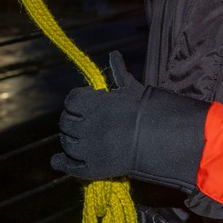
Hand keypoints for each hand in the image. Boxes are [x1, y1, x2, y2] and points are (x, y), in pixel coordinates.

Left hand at [51, 52, 209, 189]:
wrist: (163, 139)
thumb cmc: (148, 110)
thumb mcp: (132, 89)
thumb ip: (118, 72)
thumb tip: (114, 54)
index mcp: (93, 104)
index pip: (70, 101)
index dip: (76, 102)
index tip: (86, 103)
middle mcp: (86, 126)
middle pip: (65, 123)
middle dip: (72, 121)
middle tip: (83, 122)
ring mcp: (88, 149)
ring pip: (67, 144)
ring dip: (70, 140)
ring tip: (81, 139)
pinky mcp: (93, 169)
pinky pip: (70, 167)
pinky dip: (62, 163)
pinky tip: (58, 161)